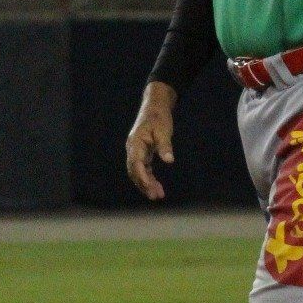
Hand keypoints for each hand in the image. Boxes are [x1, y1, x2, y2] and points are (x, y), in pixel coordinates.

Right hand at [126, 81, 176, 200]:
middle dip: (144, 185)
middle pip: (135, 171)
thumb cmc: (159, 117)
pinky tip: (156, 186)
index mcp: (135, 142)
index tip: (151, 187)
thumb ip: (165, 146)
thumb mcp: (164, 130)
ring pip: (138, 172)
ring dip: (146, 184)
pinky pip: (143, 168)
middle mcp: (133, 148)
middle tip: (156, 196)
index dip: (142, 177)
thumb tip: (169, 160)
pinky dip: (148, 178)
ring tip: (158, 195)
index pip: (136, 163)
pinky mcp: (142, 153)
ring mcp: (136, 151)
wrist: (155, 106)